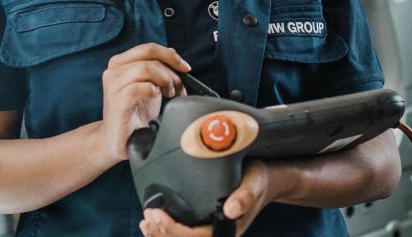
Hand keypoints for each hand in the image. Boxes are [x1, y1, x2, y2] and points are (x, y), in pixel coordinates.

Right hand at [100, 43, 189, 162]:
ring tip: (170, 94)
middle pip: (149, 56)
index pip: (149, 48)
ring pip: (146, 68)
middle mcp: (113, 71)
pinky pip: (139, 87)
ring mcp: (113, 85)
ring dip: (165, 80)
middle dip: (171, 71)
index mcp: (120, 63)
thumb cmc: (135, 114)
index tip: (186, 69)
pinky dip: (153, 91)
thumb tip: (172, 53)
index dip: (171, 56)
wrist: (119, 141)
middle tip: (179, 88)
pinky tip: (156, 98)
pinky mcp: (117, 100)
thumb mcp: (150, 87)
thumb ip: (157, 69)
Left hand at [139, 160, 276, 235]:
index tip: (155, 213)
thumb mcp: (254, 182)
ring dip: (160, 235)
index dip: (171, 230)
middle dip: (161, 233)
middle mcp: (218, 234)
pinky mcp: (206, 226)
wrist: (265, 181)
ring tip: (146, 222)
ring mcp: (211, 232)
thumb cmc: (258, 179)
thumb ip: (245, 195)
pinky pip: (184, 235)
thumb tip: (231, 209)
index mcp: (228, 230)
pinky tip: (154, 226)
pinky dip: (166, 232)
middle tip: (147, 215)